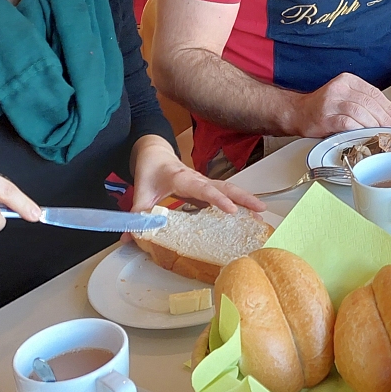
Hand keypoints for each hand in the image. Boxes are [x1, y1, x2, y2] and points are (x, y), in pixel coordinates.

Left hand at [130, 135, 263, 213]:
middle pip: (225, 187)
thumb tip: (129, 237)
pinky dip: (238, 203)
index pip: (203, 189)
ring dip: (245, 200)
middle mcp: (198, 179)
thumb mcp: (141, 192)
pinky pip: (224, 194)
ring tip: (261, 214)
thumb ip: (137, 215)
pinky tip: (247, 215)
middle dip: (244, 197)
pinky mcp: (206, 188)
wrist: (155, 153)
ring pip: (228, 189)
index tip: (232, 210)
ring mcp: (204, 183)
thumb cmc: (150, 170)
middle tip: (261, 210)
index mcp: (182, 178)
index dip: (218, 199)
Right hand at [290, 73, 390, 135]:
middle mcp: (339, 88)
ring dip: (373, 124)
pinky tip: (365, 134)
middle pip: (369, 102)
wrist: (298, 113)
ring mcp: (332, 102)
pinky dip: (360, 129)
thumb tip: (388, 114)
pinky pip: (348, 123)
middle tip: (390, 127)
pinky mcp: (326, 117)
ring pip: (360, 111)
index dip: (387, 106)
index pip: (373, 91)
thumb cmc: (324, 107)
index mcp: (347, 80)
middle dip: (383, 117)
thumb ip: (363, 101)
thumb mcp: (345, 96)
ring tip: (380, 131)